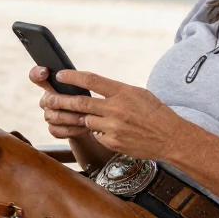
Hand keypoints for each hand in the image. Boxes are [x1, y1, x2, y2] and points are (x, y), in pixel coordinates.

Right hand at [29, 66, 91, 139]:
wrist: (93, 121)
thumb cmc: (88, 100)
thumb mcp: (86, 88)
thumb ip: (79, 81)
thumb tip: (81, 78)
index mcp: (51, 85)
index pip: (36, 76)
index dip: (37, 73)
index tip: (45, 72)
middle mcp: (47, 99)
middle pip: (50, 100)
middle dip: (67, 102)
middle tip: (82, 104)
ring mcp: (49, 115)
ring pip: (55, 117)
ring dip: (72, 118)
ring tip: (87, 118)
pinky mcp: (54, 129)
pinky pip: (58, 131)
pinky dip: (73, 130)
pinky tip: (85, 128)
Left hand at [44, 70, 188, 160]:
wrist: (170, 137)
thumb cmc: (155, 112)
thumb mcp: (138, 93)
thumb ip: (116, 90)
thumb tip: (96, 86)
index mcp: (123, 92)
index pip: (92, 80)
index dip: (72, 77)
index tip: (60, 75)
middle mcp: (116, 109)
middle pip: (80, 103)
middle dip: (61, 100)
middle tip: (48, 98)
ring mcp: (113, 127)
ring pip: (86, 121)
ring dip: (83, 118)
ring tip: (87, 116)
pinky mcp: (113, 143)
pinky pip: (97, 135)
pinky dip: (98, 132)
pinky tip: (110, 130)